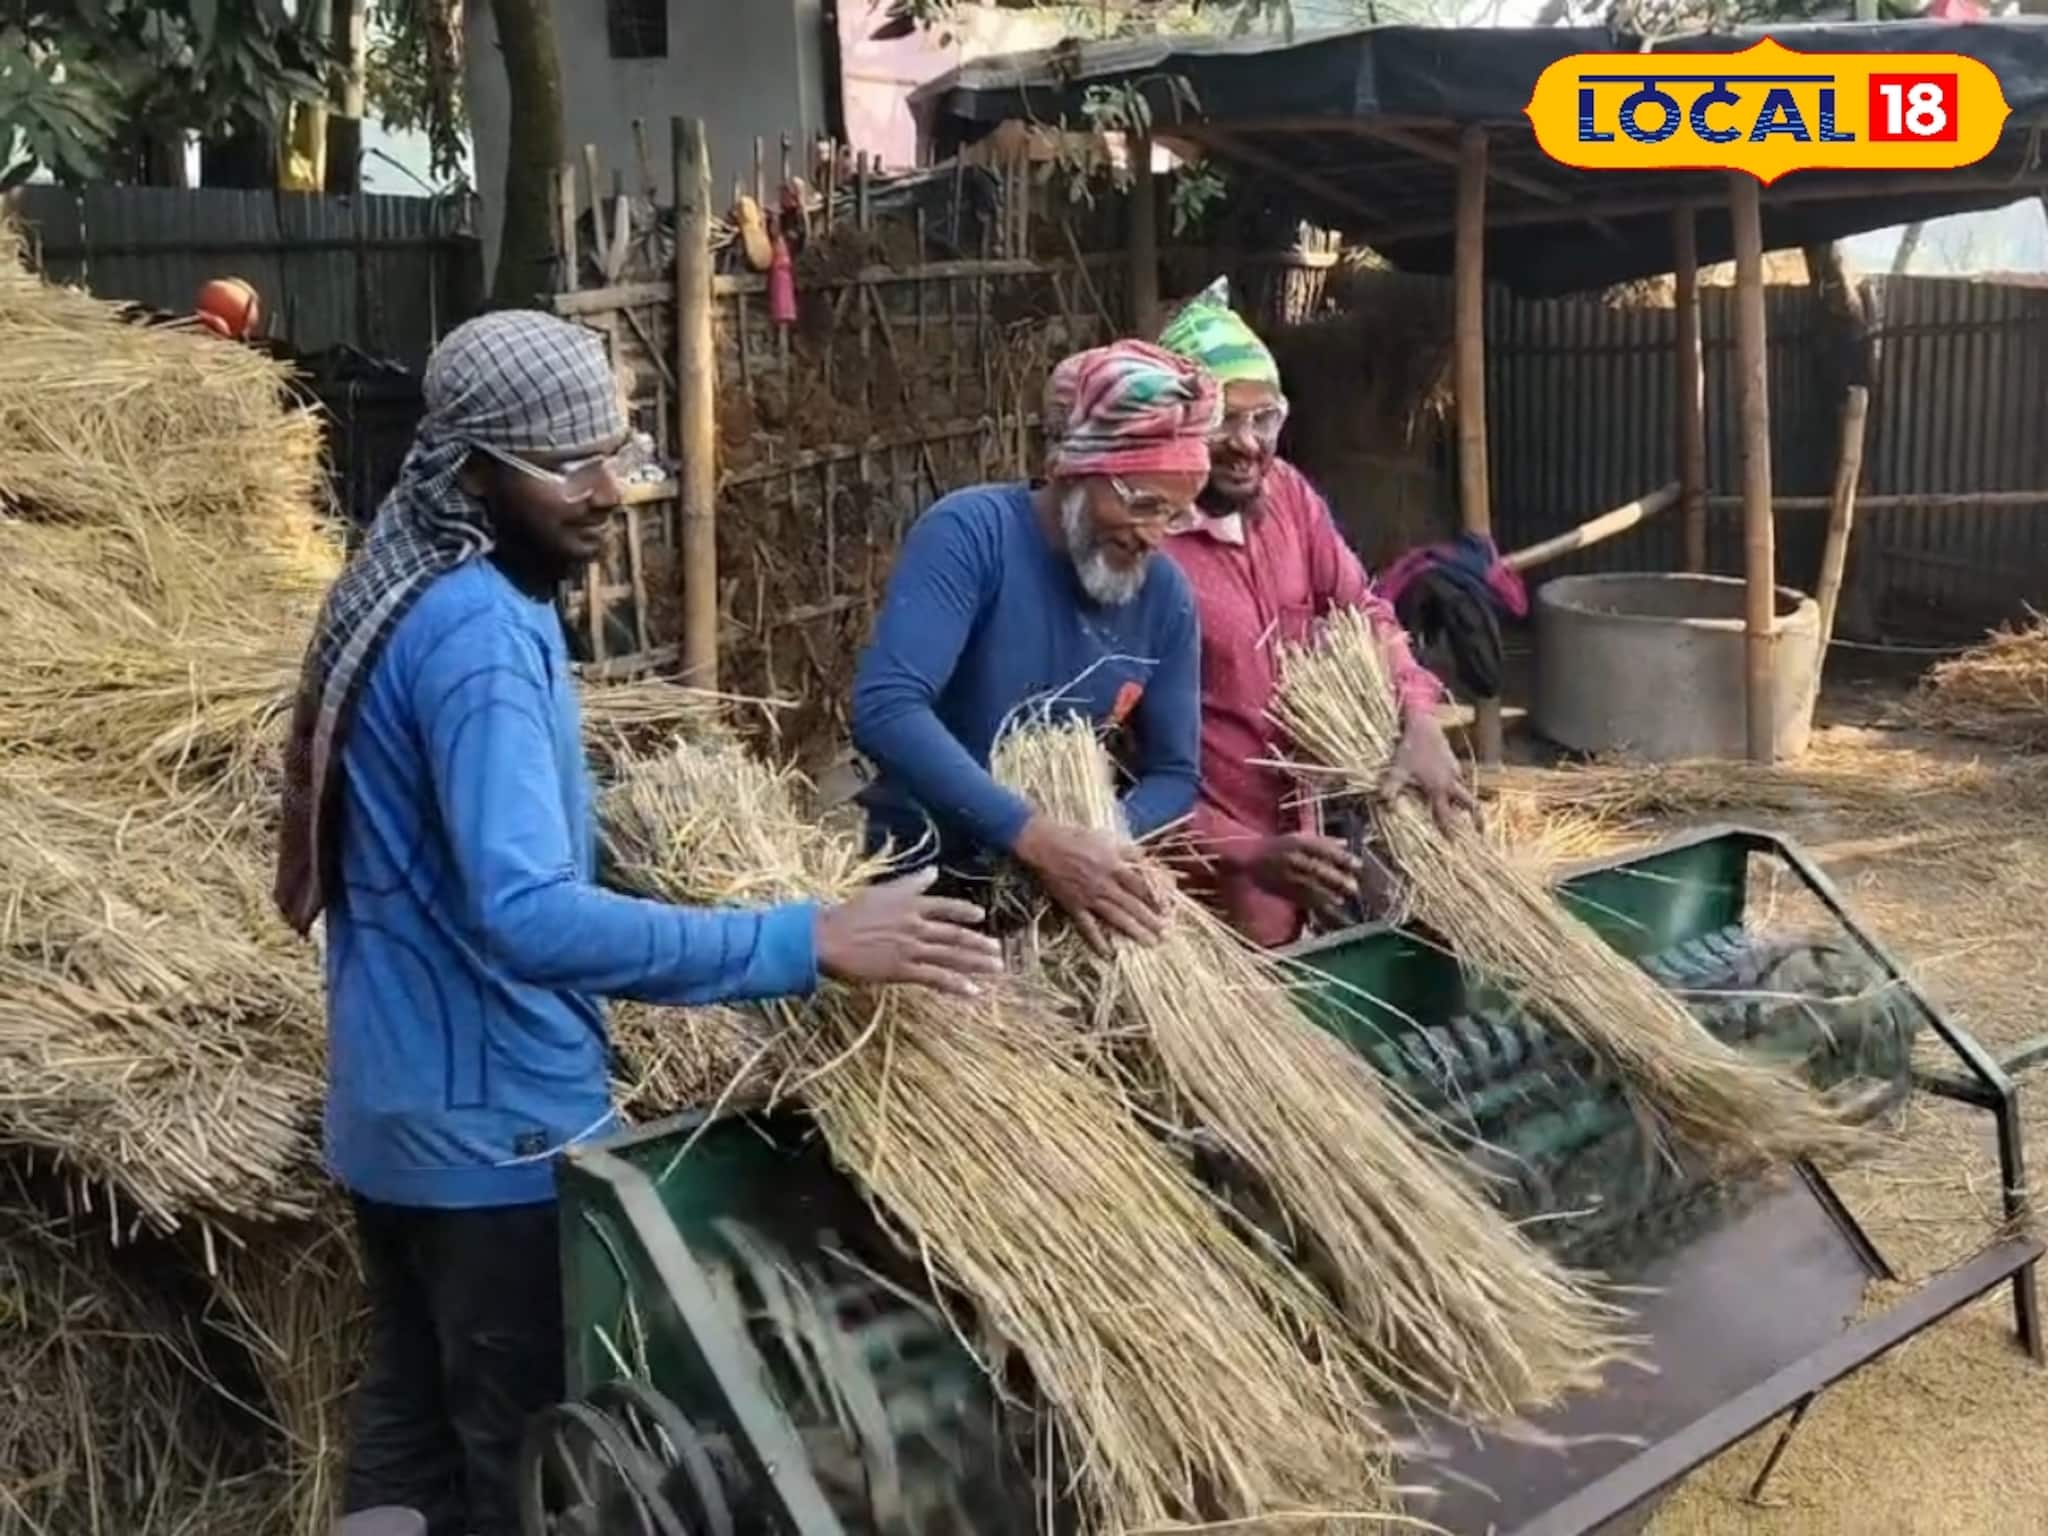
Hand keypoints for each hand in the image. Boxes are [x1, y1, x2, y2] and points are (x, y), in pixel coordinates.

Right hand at [815, 867, 1004, 996]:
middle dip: (979, 943)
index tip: (980, 916)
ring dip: (976, 963)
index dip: (964, 911)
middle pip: (955, 935)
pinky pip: (935, 978)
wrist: (827, 938)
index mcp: (910, 905)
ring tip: (996, 968)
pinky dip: (956, 984)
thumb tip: (932, 871)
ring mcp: (910, 948)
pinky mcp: (902, 970)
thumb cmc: (849, 914)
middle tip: (998, 951)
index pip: (945, 907)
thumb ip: (910, 883)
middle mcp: (916, 925)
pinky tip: (973, 991)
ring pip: (951, 956)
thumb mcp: (882, 892)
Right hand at [1012, 815, 1166, 954]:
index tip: (1168, 909)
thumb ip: (1128, 851)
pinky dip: (1097, 940)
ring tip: (1149, 943)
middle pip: (1133, 904)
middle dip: (1151, 920)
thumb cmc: (1076, 837)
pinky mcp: (1074, 905)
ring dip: (1134, 931)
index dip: (1156, 898)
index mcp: (1115, 865)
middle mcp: (1105, 883)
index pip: (1142, 885)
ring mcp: (1089, 897)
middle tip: (1165, 934)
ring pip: (1116, 917)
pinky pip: (1087, 926)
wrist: (1044, 843)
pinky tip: (1108, 953)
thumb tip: (1147, 860)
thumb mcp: (1107, 838)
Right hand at [1247, 833, 1362, 920]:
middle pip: (1315, 868)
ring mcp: (1284, 873)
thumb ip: (1323, 841)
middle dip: (1335, 878)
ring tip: (1342, 899)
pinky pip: (1299, 896)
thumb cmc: (1279, 845)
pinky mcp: (1280, 887)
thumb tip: (1347, 843)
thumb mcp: (1299, 837)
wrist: (1249, 856)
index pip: (1322, 849)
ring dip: (1326, 893)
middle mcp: (1291, 857)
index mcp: (1297, 841)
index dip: (1341, 857)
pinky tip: (1330, 904)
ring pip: (1307, 885)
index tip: (1358, 864)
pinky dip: (1316, 901)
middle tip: (1353, 887)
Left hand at [1380, 713, 1480, 833]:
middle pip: (1469, 803)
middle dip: (1477, 817)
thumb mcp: (1397, 769)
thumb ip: (1391, 788)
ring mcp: (1454, 770)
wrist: (1423, 723)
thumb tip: (1385, 804)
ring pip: (1463, 789)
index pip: (1447, 815)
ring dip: (1464, 800)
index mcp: (1439, 788)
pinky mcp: (1453, 759)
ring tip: (1462, 811)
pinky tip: (1448, 785)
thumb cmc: (1409, 748)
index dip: (1450, 830)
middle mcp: (1451, 781)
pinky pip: (1458, 777)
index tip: (1455, 844)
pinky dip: (1455, 785)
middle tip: (1481, 831)